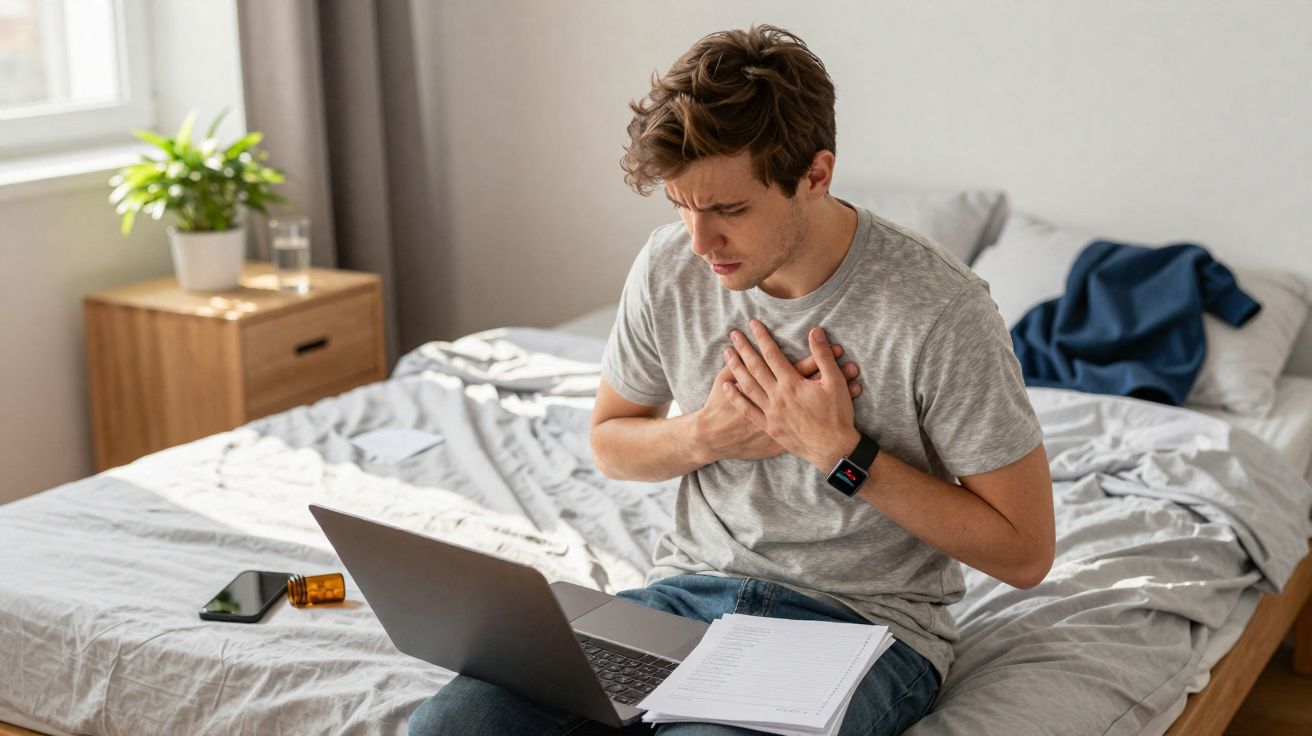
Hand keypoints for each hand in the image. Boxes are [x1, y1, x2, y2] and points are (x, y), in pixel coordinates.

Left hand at [723, 321, 860, 470]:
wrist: (832, 449)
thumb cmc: (837, 415)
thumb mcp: (835, 382)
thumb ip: (823, 356)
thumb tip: (815, 332)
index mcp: (792, 383)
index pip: (772, 354)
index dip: (762, 337)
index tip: (753, 324)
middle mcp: (778, 396)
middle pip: (756, 367)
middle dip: (744, 348)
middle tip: (734, 334)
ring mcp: (771, 412)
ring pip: (748, 386)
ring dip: (736, 368)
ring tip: (727, 353)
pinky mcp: (769, 427)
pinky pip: (748, 410)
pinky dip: (736, 398)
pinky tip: (728, 386)